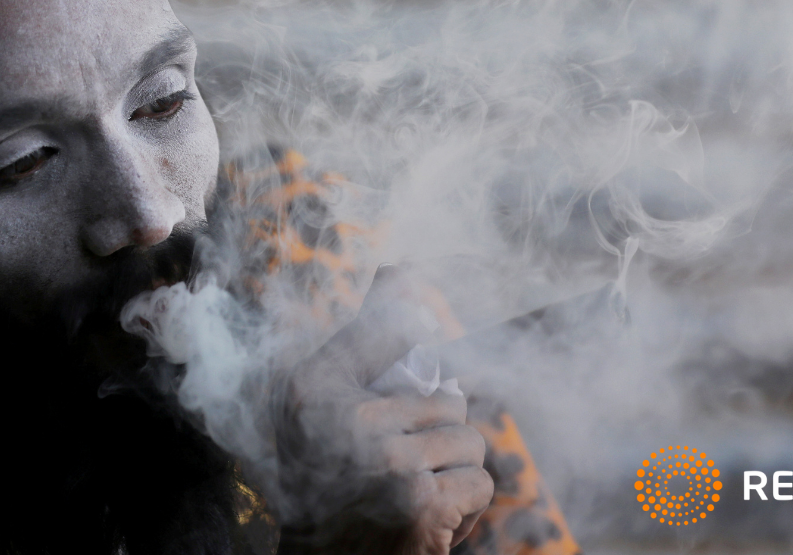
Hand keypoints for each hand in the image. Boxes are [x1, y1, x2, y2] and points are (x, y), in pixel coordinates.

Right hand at [276, 266, 493, 554]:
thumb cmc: (321, 485)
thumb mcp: (316, 411)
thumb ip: (356, 349)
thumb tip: (401, 274)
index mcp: (313, 388)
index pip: (376, 326)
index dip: (404, 298)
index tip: (412, 287)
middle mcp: (346, 416)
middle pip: (447, 398)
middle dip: (442, 435)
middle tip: (408, 466)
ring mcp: (386, 459)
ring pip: (468, 440)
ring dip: (454, 472)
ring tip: (417, 493)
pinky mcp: (419, 501)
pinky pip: (479, 482)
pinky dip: (464, 507)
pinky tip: (430, 519)